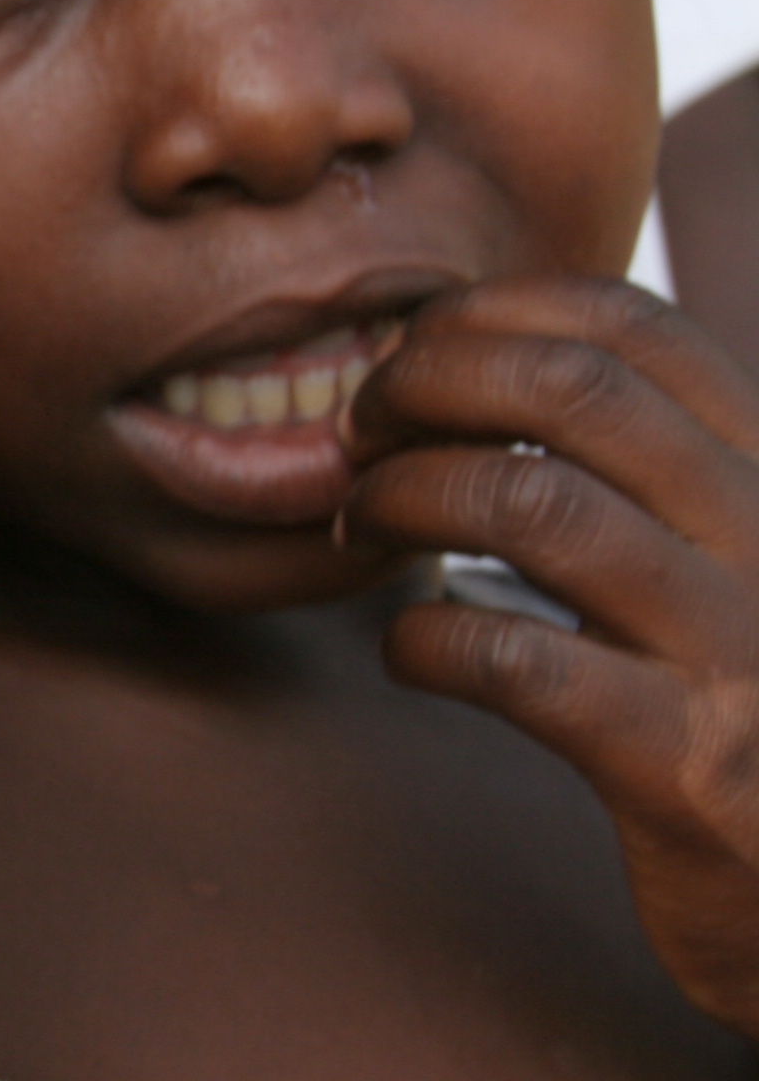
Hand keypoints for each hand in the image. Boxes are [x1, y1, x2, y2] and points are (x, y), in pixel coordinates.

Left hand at [341, 274, 758, 1036]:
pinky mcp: (684, 766)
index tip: (413, 350)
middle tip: (361, 429)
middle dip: (429, 384)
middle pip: (573, 390)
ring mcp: (738, 651)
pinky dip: (425, 639)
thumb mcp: (735, 569)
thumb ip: (650, 482)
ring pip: (532, 506)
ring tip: (361, 527)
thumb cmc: (756, 716)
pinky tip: (411, 651)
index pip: (638, 330)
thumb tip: (481, 380)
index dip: (495, 314)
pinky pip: (515, 660)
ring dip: (405, 498)